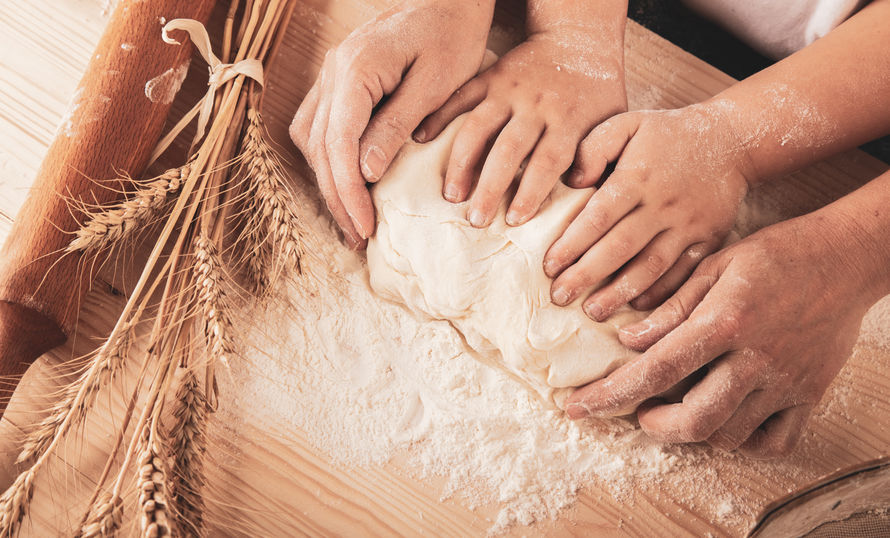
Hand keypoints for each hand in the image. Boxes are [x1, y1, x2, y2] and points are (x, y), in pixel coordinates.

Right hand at [290, 0, 493, 246]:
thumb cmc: (452, 34)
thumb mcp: (434, 84)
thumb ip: (396, 125)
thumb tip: (365, 173)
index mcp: (356, 68)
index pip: (339, 142)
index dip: (348, 190)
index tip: (365, 226)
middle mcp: (333, 70)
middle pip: (320, 145)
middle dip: (336, 195)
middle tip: (357, 236)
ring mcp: (331, 73)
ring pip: (311, 137)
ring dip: (327, 180)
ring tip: (350, 219)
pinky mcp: (338, 80)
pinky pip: (319, 125)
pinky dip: (328, 159)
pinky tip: (346, 185)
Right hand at [417, 26, 626, 227]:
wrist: (579, 38)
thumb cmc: (597, 90)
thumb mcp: (613, 121)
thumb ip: (601, 157)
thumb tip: (580, 190)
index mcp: (568, 120)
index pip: (547, 162)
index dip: (530, 192)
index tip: (514, 220)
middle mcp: (536, 106)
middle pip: (509, 151)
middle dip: (490, 187)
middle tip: (475, 220)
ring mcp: (509, 91)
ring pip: (479, 128)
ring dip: (462, 163)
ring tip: (450, 195)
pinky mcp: (491, 77)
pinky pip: (460, 97)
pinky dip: (438, 117)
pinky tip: (420, 140)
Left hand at [543, 103, 753, 319]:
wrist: (732, 139)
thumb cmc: (667, 134)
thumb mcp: (627, 123)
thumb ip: (594, 147)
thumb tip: (571, 181)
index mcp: (638, 176)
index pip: (598, 217)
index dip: (572, 244)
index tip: (549, 266)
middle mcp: (663, 204)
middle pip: (620, 247)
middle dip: (586, 275)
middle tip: (559, 297)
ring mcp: (688, 225)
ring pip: (651, 266)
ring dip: (619, 292)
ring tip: (592, 311)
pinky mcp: (709, 239)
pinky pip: (684, 272)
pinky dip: (660, 292)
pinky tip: (635, 306)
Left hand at [564, 211, 881, 458]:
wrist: (845, 257)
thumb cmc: (776, 254)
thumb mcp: (715, 265)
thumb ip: (671, 307)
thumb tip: (628, 340)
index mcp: (725, 322)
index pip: (655, 370)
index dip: (609, 394)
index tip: (577, 408)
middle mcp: (756, 358)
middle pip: (695, 419)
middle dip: (654, 426)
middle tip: (639, 414)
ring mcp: (787, 381)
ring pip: (730, 434)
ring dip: (693, 431)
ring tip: (676, 410)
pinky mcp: (810, 393)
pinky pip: (774, 440)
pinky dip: (743, 441)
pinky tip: (724, 420)